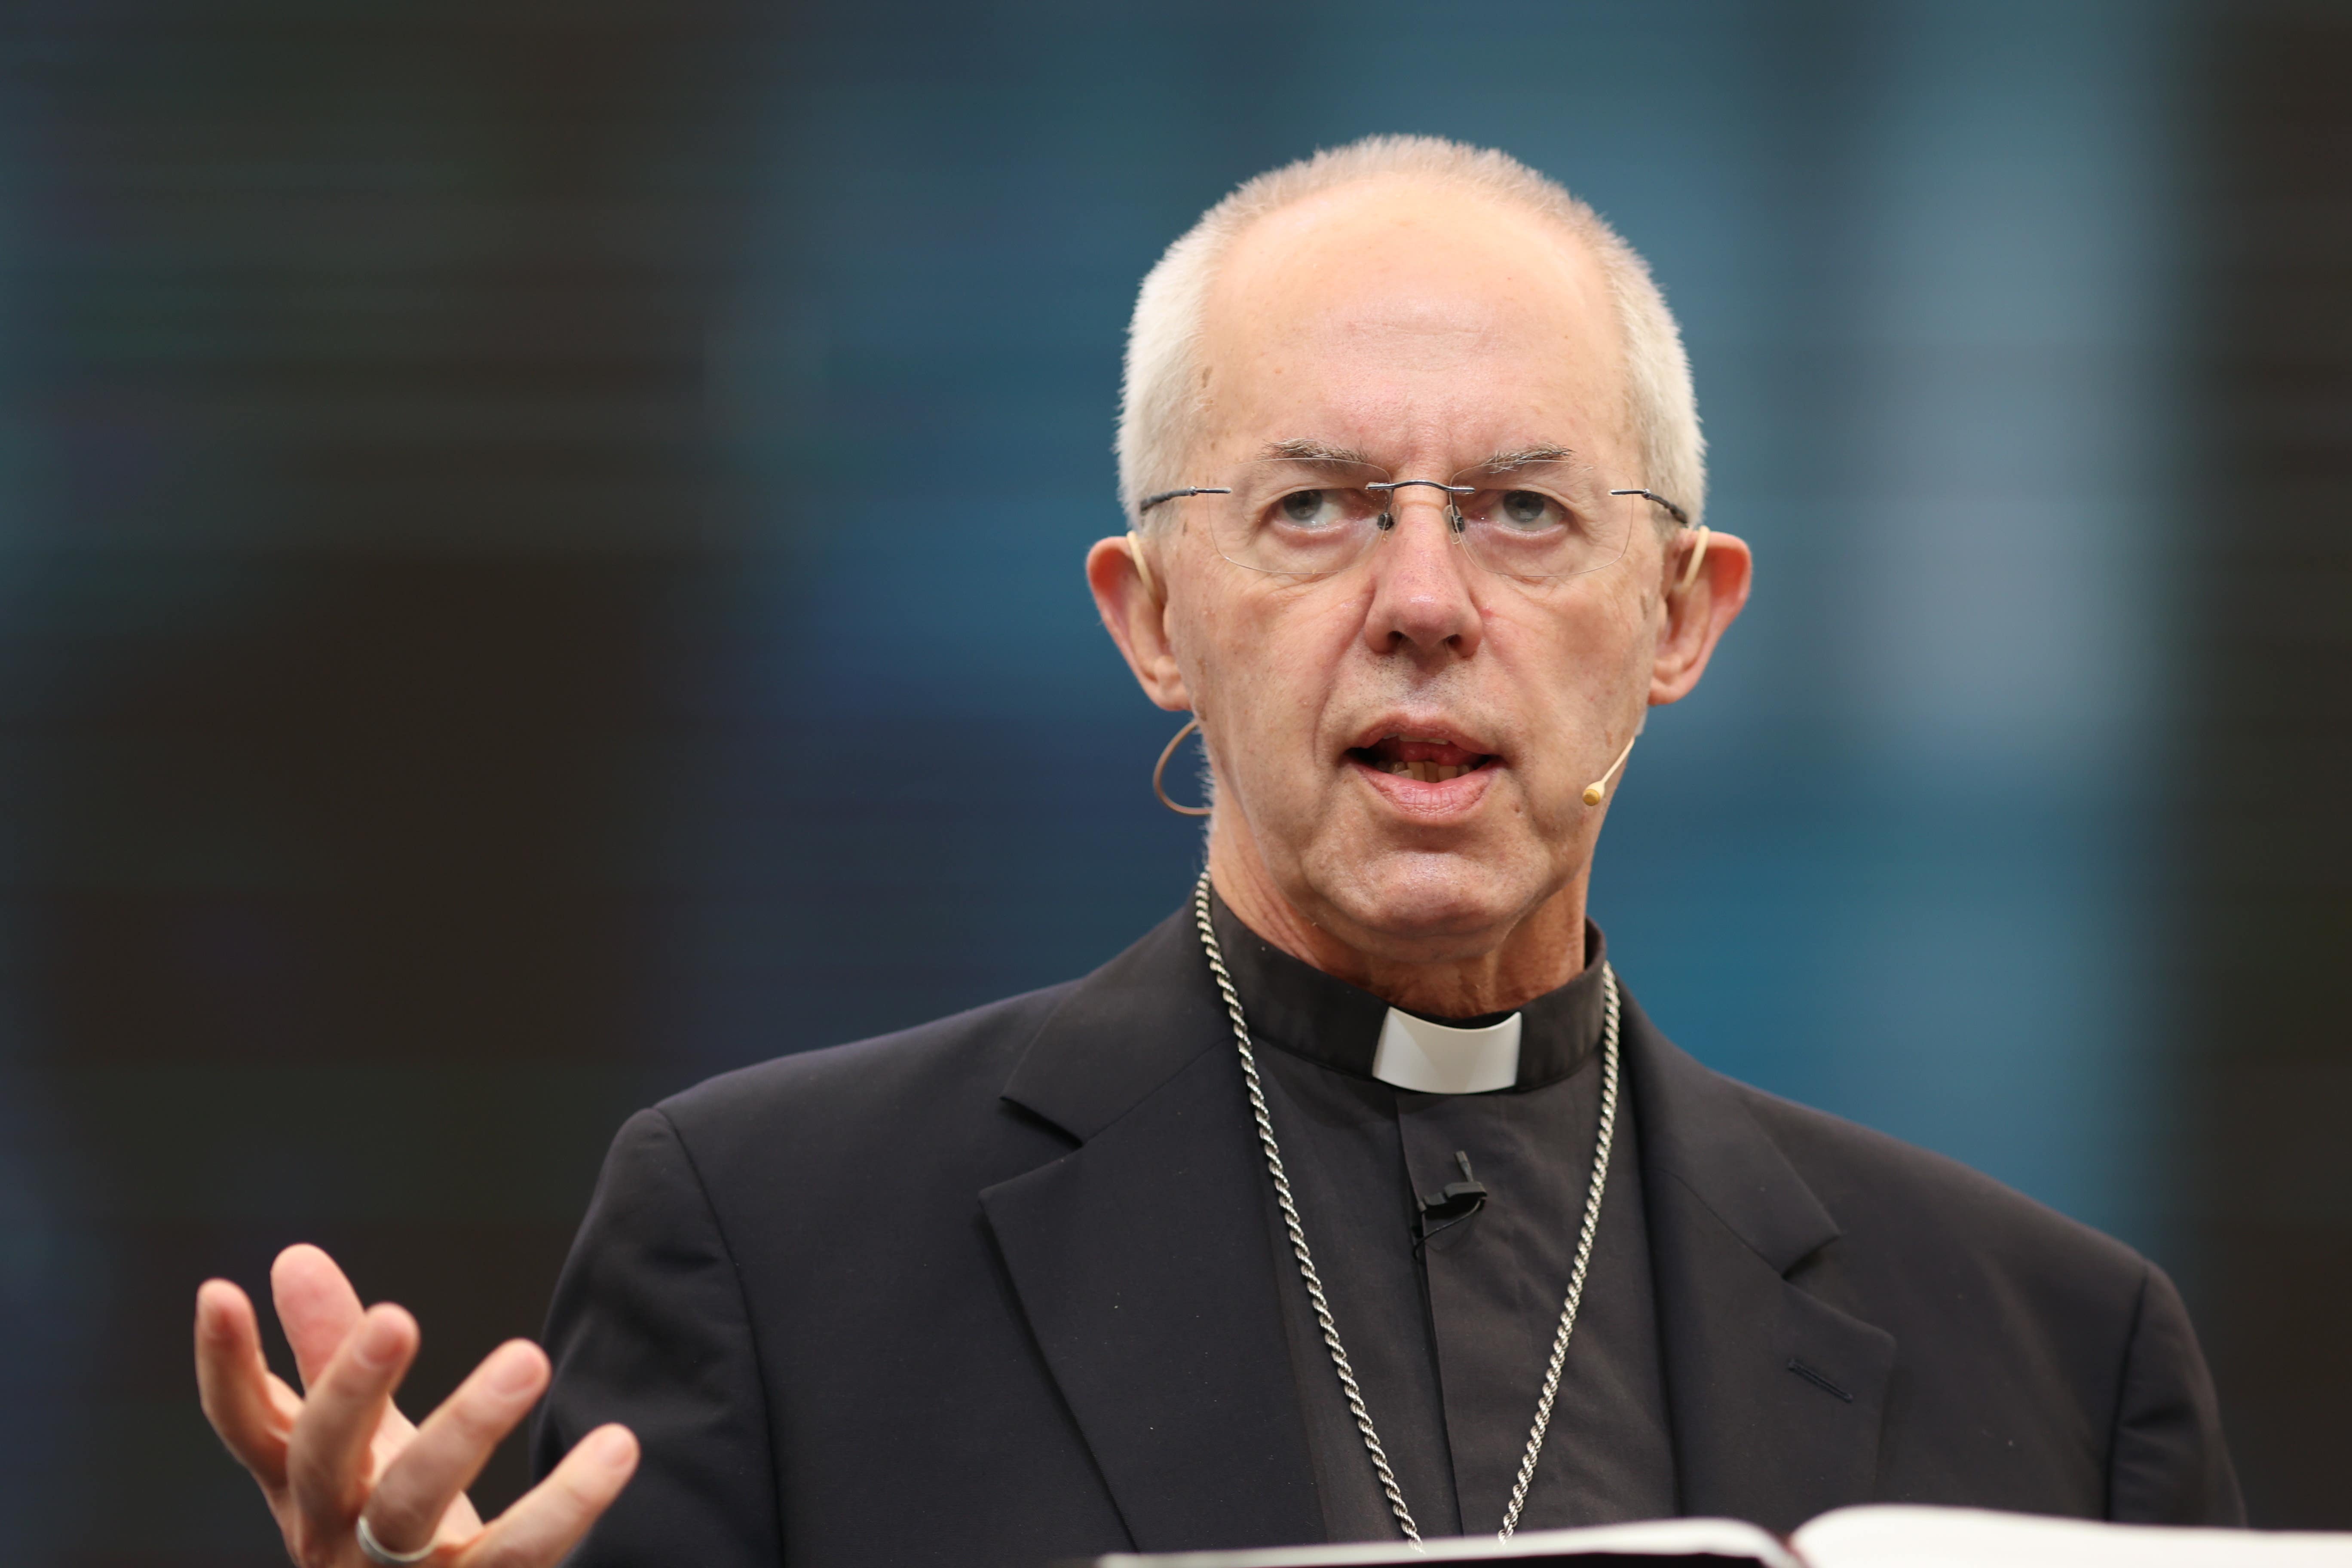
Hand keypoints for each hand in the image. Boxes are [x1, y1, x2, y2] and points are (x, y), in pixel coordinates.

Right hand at [195, 1244, 636, 1565]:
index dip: (225, 1365)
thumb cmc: (387, 1530)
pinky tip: (618, 1445)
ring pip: (413, 1506)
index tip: (218, 1290)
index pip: (248, 1425)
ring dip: (467, 1426)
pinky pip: (517, 1555)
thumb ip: (331, 1356)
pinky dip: (568, 1501)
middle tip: (397, 1316)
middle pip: (326, 1458)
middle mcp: (335, 1535)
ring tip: (530, 1355)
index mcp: (307, 1488)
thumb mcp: (362, 1444)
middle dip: (353, 1386)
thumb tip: (294, 1257)